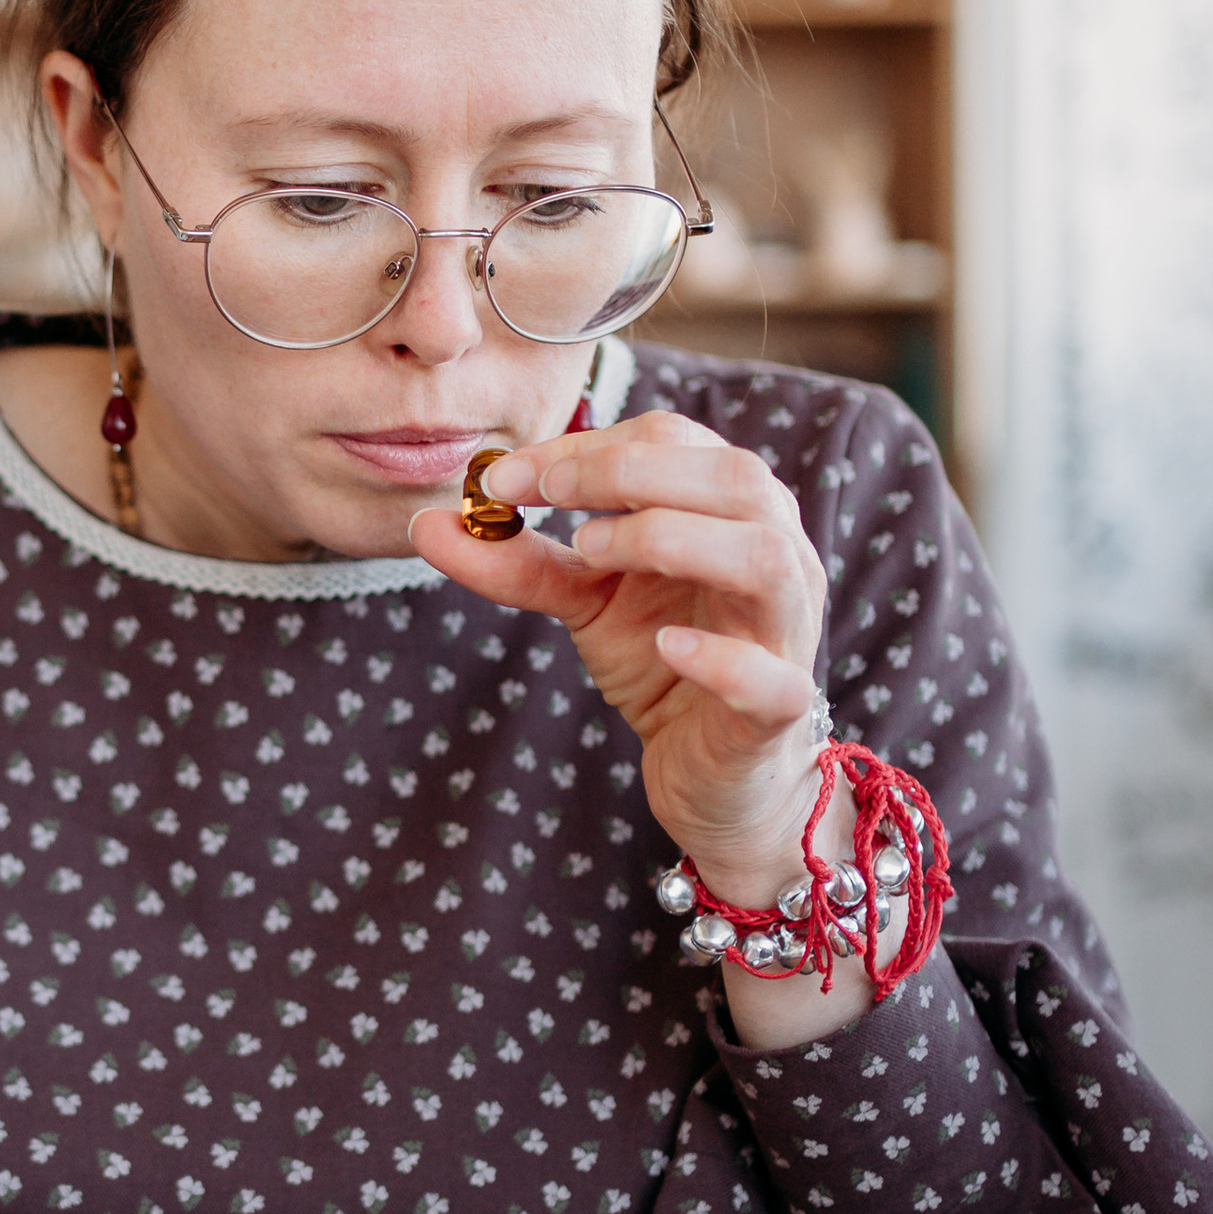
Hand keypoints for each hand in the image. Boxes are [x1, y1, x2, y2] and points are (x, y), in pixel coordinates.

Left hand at [411, 411, 886, 1051]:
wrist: (710, 772)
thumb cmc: (662, 661)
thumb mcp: (583, 599)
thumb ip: (517, 560)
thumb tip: (426, 524)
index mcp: (730, 510)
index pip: (673, 441)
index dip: (585, 447)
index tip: (502, 478)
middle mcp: (776, 554)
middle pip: (733, 477)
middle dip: (627, 472)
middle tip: (543, 494)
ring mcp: (786, 631)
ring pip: (762, 559)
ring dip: (670, 539)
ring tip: (588, 553)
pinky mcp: (779, 709)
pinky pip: (771, 677)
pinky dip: (720, 657)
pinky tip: (666, 643)